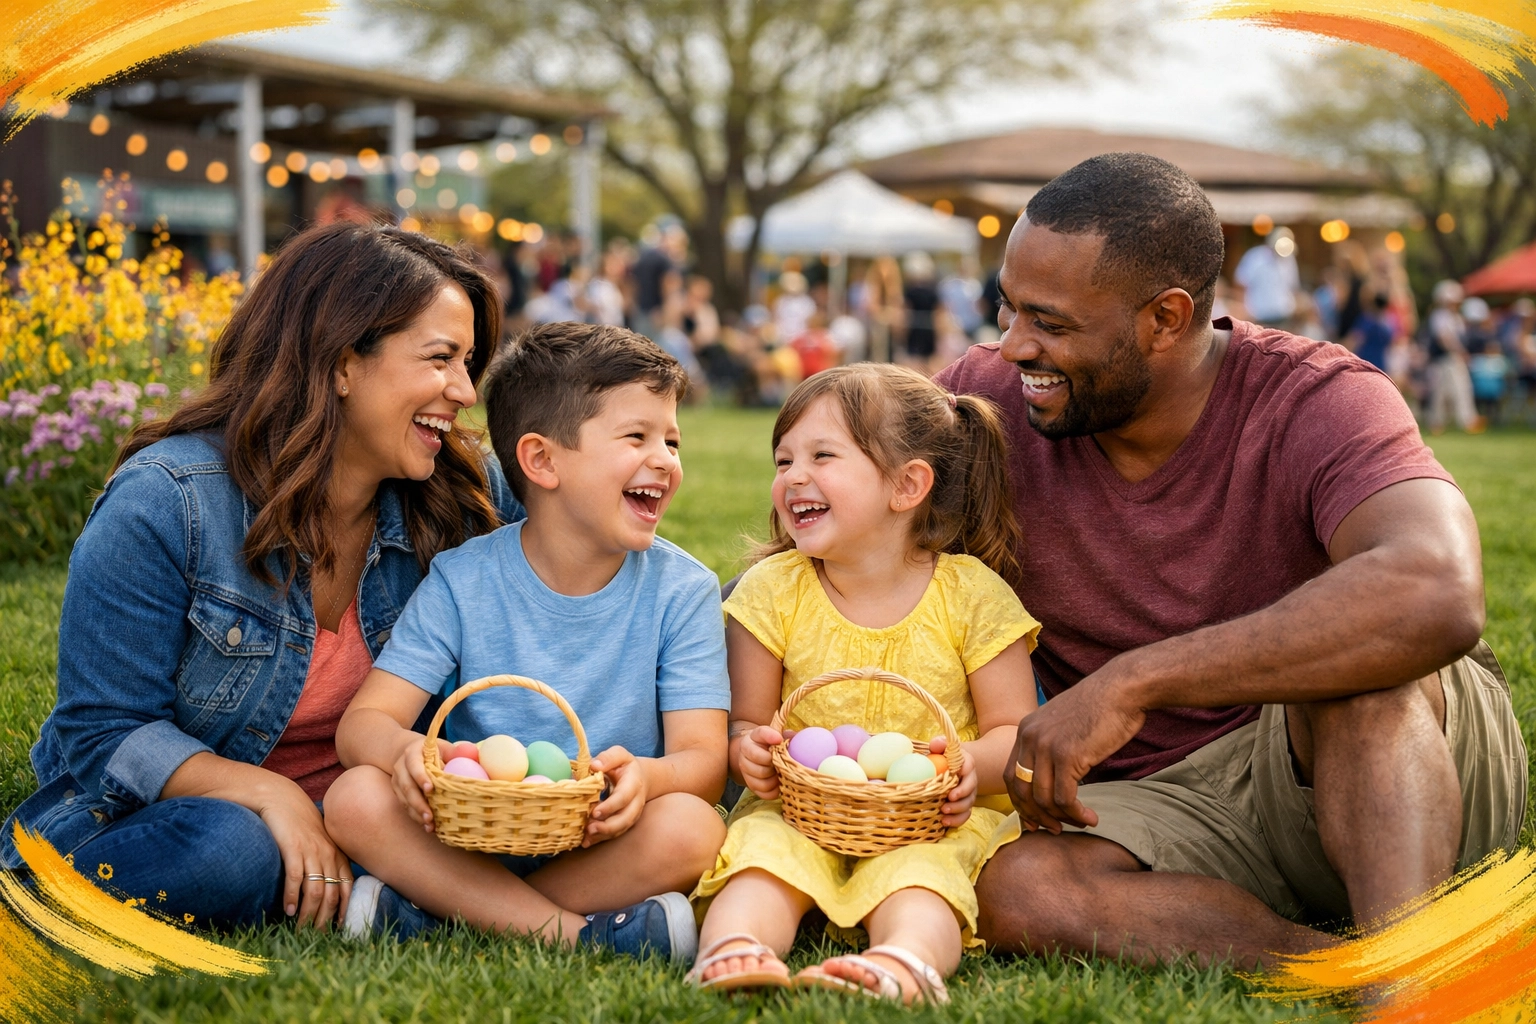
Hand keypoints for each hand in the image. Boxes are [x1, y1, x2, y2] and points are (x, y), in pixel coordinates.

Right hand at [255, 778, 353, 929]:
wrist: (280, 798)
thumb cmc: (299, 824)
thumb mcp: (317, 843)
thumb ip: (324, 863)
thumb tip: (324, 891)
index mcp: (336, 854)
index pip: (346, 888)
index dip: (343, 910)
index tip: (338, 929)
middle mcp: (328, 854)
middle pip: (332, 895)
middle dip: (325, 919)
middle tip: (317, 937)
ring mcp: (311, 851)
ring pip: (315, 891)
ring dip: (308, 914)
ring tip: (301, 930)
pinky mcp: (293, 848)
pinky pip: (296, 878)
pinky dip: (293, 897)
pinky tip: (288, 911)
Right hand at [391, 734, 451, 832]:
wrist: (408, 751)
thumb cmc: (432, 750)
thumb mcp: (442, 746)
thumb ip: (454, 751)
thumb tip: (473, 755)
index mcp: (412, 753)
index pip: (414, 765)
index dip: (421, 777)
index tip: (430, 789)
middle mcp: (401, 767)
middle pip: (407, 786)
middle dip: (418, 803)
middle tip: (429, 817)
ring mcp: (397, 780)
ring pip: (404, 799)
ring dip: (416, 813)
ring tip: (429, 826)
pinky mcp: (397, 792)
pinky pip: (405, 806)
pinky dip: (415, 816)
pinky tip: (427, 826)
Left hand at [586, 746, 645, 845]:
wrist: (641, 777)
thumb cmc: (625, 765)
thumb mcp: (619, 755)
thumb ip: (608, 758)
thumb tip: (594, 766)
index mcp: (633, 783)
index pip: (624, 797)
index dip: (610, 806)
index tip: (594, 812)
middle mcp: (636, 802)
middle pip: (626, 818)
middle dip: (608, 826)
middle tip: (589, 829)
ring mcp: (632, 814)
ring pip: (621, 828)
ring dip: (604, 835)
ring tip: (586, 838)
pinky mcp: (625, 822)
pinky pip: (616, 833)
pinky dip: (602, 838)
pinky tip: (587, 842)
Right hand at [737, 725, 782, 800]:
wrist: (757, 756)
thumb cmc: (771, 744)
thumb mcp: (777, 735)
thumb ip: (787, 735)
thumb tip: (796, 739)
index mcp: (752, 738)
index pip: (760, 734)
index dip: (770, 736)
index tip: (779, 739)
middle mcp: (744, 755)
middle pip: (759, 760)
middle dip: (774, 763)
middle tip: (783, 762)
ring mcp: (746, 773)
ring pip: (762, 781)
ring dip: (776, 779)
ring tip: (782, 774)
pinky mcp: (751, 787)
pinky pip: (764, 793)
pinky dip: (775, 791)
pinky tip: (779, 784)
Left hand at [940, 748, 976, 827]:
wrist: (952, 769)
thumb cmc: (945, 757)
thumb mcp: (942, 748)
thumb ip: (939, 744)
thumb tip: (935, 744)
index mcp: (966, 763)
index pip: (969, 764)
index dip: (965, 770)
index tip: (958, 773)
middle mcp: (970, 779)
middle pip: (971, 787)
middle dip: (961, 794)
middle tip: (949, 798)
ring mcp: (969, 794)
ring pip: (969, 803)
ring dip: (957, 810)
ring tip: (944, 813)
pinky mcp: (964, 805)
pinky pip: (965, 815)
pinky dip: (957, 820)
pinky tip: (945, 822)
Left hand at [1005, 671, 1144, 832]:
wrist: (1122, 689)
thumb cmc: (1101, 707)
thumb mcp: (1063, 723)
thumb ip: (1051, 746)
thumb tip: (1053, 777)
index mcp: (1025, 730)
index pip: (1010, 775)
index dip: (1020, 802)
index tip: (1035, 819)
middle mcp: (1029, 738)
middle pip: (1020, 790)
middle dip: (1035, 815)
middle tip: (1054, 829)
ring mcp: (1046, 747)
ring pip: (1043, 799)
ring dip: (1061, 818)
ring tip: (1080, 823)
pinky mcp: (1068, 756)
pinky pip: (1065, 798)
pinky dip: (1077, 814)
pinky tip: (1091, 818)